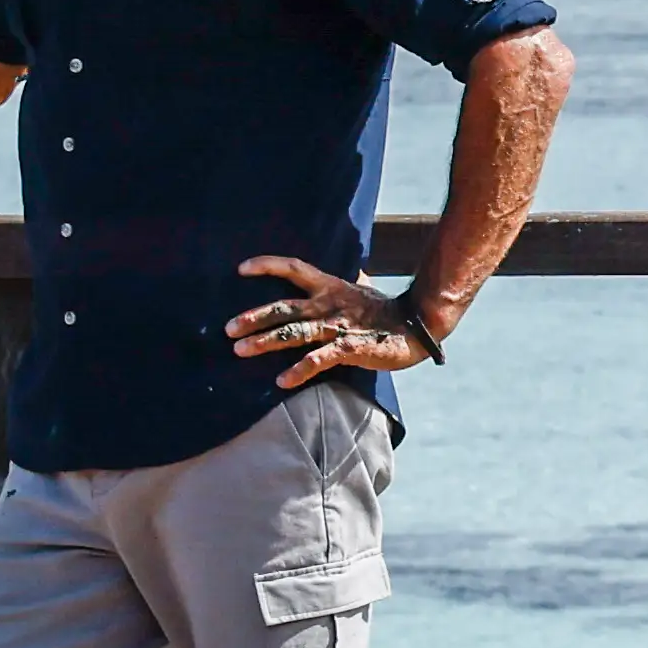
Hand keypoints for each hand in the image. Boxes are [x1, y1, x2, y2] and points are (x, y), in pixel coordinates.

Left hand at [235, 253, 435, 385]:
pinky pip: (319, 359)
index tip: (241, 269)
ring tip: (240, 350)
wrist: (420, 324)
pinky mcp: (349, 349)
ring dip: (264, 342)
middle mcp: (328, 304)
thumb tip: (357, 270)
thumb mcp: (366, 290)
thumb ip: (354, 281)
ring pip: (293, 333)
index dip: (267, 266)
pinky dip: (299, 370)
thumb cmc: (391, 311)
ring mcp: (337, 327)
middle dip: (253, 317)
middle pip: (283, 307)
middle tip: (228, 329)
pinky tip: (281, 381)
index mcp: (330, 287)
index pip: (294, 268)